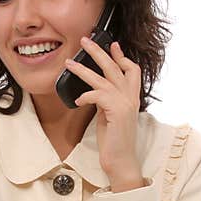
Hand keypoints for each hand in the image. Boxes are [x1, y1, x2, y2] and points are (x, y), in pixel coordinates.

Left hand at [65, 38, 143, 191]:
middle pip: (115, 66)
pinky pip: (97, 95)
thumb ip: (107, 100)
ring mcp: (125, 103)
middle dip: (99, 51)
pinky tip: (77, 100)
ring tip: (69, 63)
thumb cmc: (114, 140)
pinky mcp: (117, 111)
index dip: (121, 55)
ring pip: (103, 78)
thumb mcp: (110, 115)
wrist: (120, 160)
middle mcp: (131, 97)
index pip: (131, 69)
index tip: (111, 44)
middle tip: (85, 40)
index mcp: (131, 97)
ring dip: (83, 69)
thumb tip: (95, 90)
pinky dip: (85, 95)